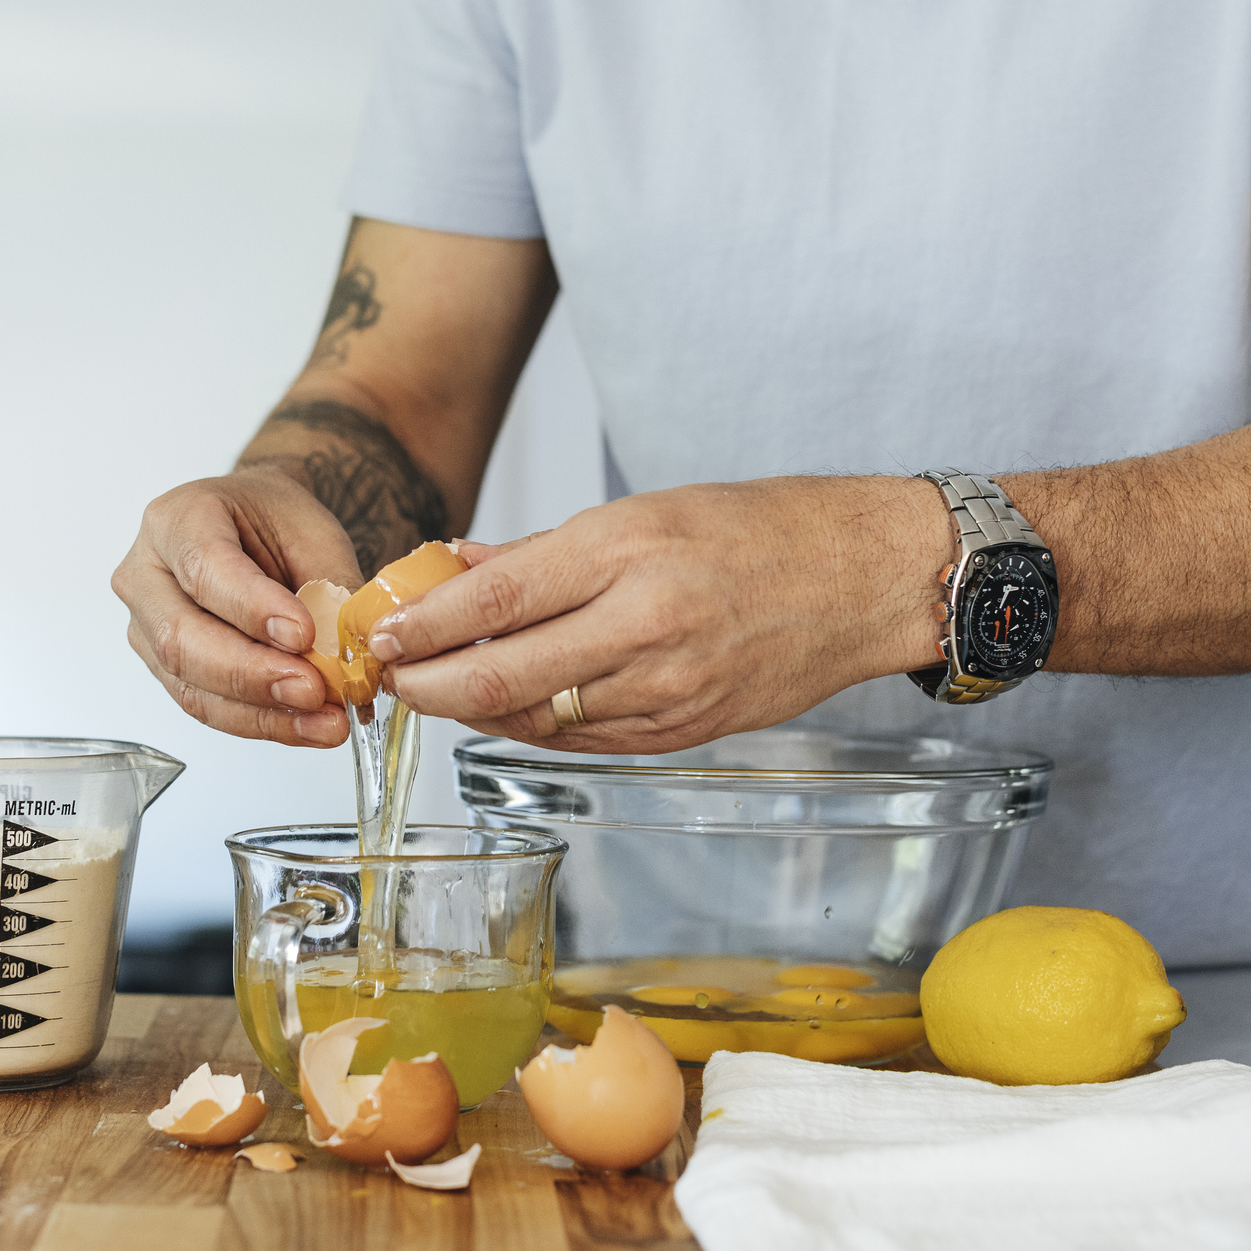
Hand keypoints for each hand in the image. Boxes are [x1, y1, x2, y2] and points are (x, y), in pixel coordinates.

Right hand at [112, 468, 362, 746]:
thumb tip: (345, 655)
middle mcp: (146, 573)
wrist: (253, 525)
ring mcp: (147, 625)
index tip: (303, 634)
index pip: (204, 569)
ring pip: (190, 683)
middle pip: (181, 638)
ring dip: (261, 712)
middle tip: (313, 689)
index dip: (252, 609)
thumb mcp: (313, 534)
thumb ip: (328, 589)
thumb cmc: (273, 520)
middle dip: (252, 674)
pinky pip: (204, 706)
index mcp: (177, 519)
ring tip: (322, 719)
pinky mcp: (164, 668)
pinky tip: (305, 724)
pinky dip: (259, 722)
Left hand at [367, 478, 948, 752]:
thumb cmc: (761, 530)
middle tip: (393, 681)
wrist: (865, 579)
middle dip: (431, 686)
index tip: (385, 635)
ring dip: (478, 709)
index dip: (425, 626)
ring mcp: (668, 687)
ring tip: (442, 691)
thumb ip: (544, 552)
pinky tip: (510, 708)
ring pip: (538, 717)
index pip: (496, 599)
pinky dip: (536, 726)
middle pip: (503, 674)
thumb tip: (455, 567)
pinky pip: (586, 738)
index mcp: (630, 550)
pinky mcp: (686, 729)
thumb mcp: (645, 512)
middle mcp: (646, 624)